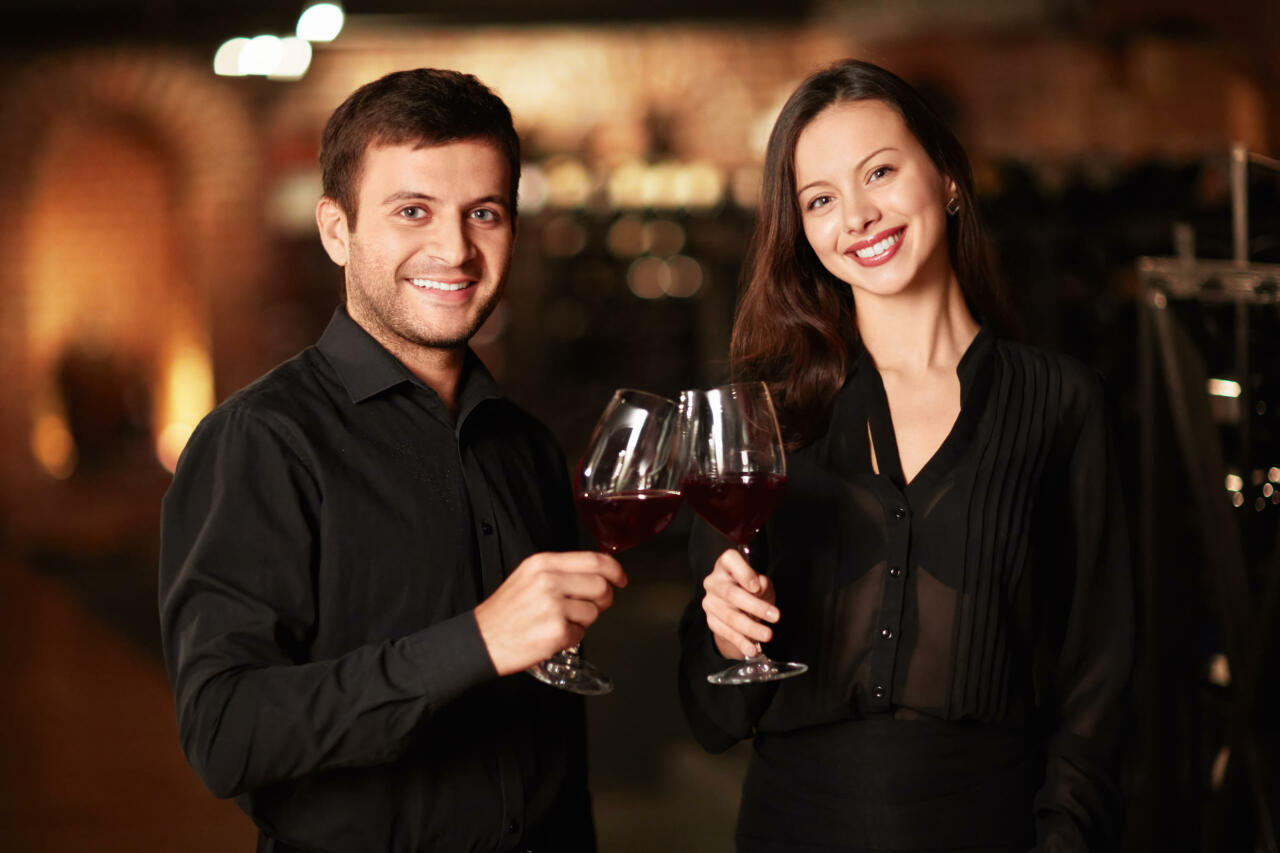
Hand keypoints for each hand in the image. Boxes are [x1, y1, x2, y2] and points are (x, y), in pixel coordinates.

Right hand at [474, 551, 627, 675]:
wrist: (481, 640)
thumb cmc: (506, 612)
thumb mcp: (528, 577)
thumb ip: (561, 572)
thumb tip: (598, 575)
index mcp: (543, 564)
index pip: (594, 560)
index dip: (615, 570)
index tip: (621, 579)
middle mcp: (549, 581)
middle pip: (601, 586)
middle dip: (603, 600)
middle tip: (590, 607)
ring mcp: (554, 606)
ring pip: (593, 612)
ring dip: (583, 621)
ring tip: (558, 622)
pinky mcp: (557, 631)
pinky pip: (581, 634)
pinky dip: (571, 638)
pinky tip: (550, 635)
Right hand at [701, 548, 779, 659]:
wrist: (738, 608)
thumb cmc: (752, 589)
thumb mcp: (762, 584)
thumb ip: (762, 583)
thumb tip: (759, 586)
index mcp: (726, 565)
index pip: (730, 560)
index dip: (743, 572)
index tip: (757, 586)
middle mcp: (714, 581)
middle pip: (732, 593)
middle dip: (755, 606)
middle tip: (775, 616)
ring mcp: (710, 602)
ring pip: (730, 616)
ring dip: (751, 628)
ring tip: (767, 635)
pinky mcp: (711, 620)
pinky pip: (726, 632)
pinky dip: (741, 642)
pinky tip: (752, 648)